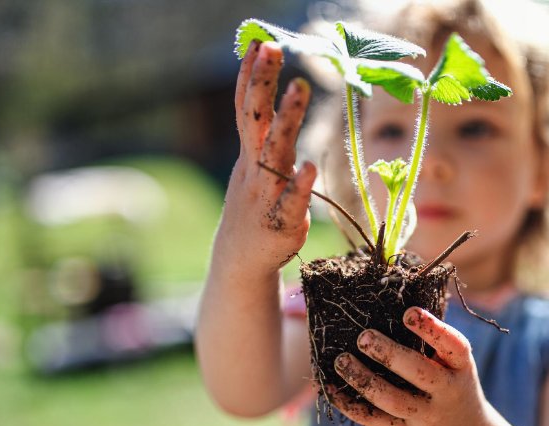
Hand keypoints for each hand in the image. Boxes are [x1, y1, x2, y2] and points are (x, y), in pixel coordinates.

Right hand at [216, 41, 315, 274]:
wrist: (241, 259)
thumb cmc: (254, 205)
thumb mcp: (253, 166)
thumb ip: (263, 135)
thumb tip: (268, 97)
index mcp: (250, 155)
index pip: (247, 109)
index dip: (252, 77)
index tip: (259, 42)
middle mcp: (254, 169)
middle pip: (256, 121)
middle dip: (263, 84)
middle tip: (272, 48)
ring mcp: (266, 194)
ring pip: (274, 154)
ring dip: (285, 121)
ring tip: (298, 89)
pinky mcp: (282, 222)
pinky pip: (291, 202)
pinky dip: (298, 186)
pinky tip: (308, 168)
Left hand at [330, 306, 488, 425]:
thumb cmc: (450, 383)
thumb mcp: (454, 362)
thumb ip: (431, 339)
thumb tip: (388, 299)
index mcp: (461, 366)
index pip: (453, 345)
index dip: (432, 329)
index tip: (408, 312)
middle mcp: (447, 392)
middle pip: (419, 373)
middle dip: (389, 354)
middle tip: (363, 337)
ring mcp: (426, 416)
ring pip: (392, 399)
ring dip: (363, 379)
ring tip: (341, 361)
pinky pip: (375, 420)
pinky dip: (350, 405)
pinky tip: (331, 389)